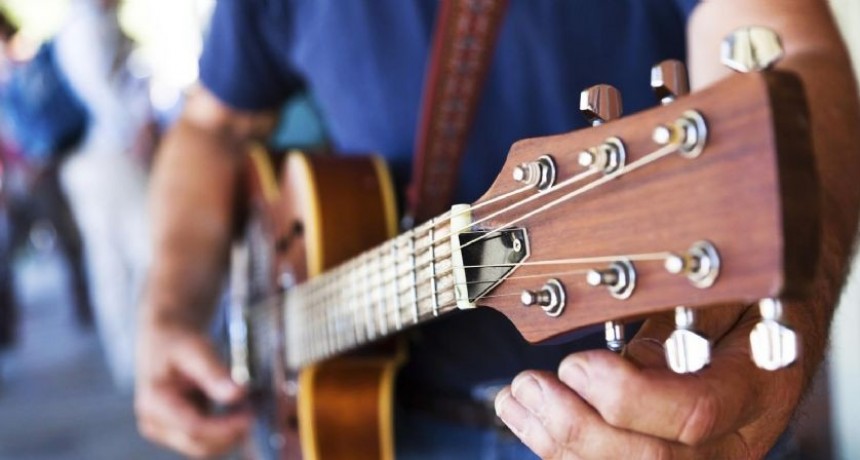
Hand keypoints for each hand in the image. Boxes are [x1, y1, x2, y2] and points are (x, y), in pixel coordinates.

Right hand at [135, 320, 251, 457]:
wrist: (166, 339)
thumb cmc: (178, 341)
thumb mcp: (196, 349)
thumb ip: (214, 373)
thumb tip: (238, 394)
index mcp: (154, 402)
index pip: (193, 427)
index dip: (225, 427)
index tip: (250, 415)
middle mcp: (155, 422)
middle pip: (198, 445)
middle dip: (230, 434)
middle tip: (254, 413)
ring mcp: (165, 431)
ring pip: (204, 449)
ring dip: (229, 436)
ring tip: (247, 411)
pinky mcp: (177, 432)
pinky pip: (205, 442)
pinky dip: (224, 433)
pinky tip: (238, 415)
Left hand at [494, 304, 806, 458]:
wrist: (782, 340)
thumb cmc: (755, 307)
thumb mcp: (733, 295)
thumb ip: (683, 319)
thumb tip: (624, 351)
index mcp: (756, 388)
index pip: (695, 412)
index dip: (628, 395)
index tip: (575, 363)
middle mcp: (735, 440)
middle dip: (576, 428)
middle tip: (529, 385)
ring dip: (557, 444)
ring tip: (517, 401)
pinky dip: (562, 451)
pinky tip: (530, 421)